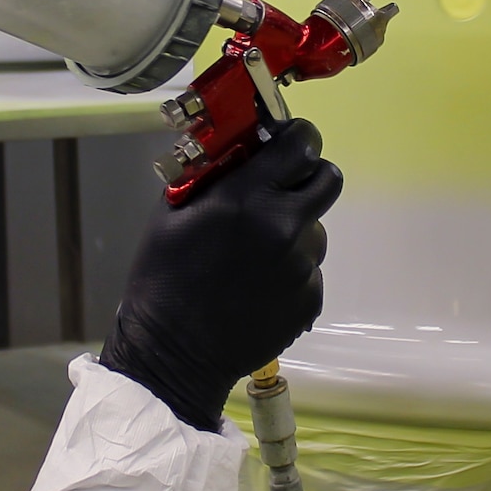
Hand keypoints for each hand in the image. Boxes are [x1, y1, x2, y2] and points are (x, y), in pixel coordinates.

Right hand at [99, 121, 341, 431]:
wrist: (174, 352)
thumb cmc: (163, 278)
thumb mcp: (173, 212)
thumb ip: (212, 175)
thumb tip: (238, 147)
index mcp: (248, 197)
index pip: (303, 143)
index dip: (298, 139)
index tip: (287, 145)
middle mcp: (284, 226)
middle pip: (328, 179)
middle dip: (307, 178)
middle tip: (281, 193)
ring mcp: (302, 266)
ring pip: (316, 230)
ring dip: (294, 232)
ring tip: (257, 256)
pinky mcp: (310, 299)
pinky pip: (310, 270)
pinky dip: (291, 273)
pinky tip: (259, 287)